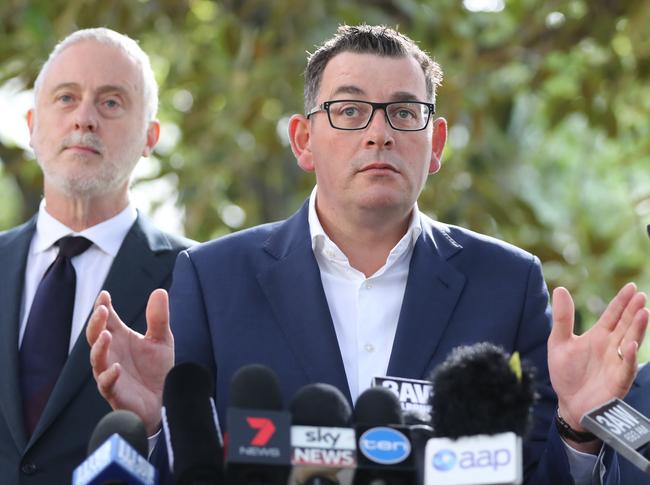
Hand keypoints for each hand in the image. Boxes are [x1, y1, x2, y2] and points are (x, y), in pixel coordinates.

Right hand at [86, 289, 173, 434]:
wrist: (164, 399)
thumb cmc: (157, 369)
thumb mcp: (162, 340)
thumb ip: (159, 318)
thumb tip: (159, 291)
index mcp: (120, 338)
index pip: (106, 319)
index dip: (102, 307)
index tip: (104, 295)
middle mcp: (111, 353)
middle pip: (95, 336)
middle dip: (96, 323)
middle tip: (102, 310)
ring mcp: (109, 373)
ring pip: (96, 359)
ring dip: (99, 347)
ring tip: (106, 335)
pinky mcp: (114, 392)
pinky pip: (106, 384)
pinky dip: (109, 375)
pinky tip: (116, 368)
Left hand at [548, 283, 647, 451]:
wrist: (568, 403)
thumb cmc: (566, 373)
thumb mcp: (558, 342)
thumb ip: (562, 318)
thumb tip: (560, 289)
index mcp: (598, 337)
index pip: (612, 315)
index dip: (621, 301)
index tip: (631, 287)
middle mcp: (611, 347)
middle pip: (625, 325)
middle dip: (633, 311)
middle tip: (641, 296)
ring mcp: (616, 363)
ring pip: (631, 342)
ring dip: (637, 328)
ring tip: (643, 312)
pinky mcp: (617, 380)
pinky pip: (626, 367)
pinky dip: (629, 356)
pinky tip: (630, 345)